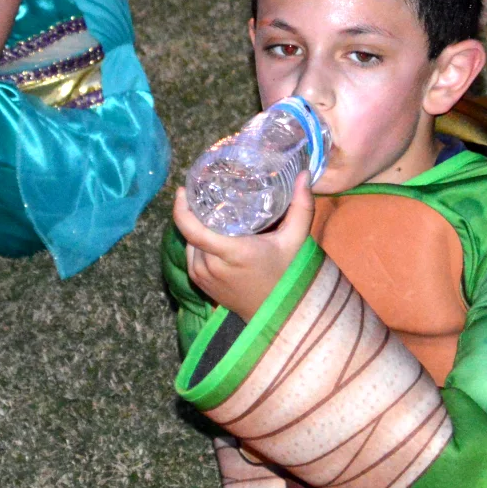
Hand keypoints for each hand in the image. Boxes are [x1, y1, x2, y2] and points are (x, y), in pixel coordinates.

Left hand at [173, 172, 314, 320]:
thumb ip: (301, 206)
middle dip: (195, 213)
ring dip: (197, 229)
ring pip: (190, 243)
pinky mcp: (200, 283)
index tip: (183, 190)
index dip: (182, 209)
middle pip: (191, 231)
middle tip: (204, 194)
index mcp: (232, 252)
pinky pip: (191, 255)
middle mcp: (212, 265)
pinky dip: (197, 243)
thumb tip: (304, 174)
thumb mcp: (295, 240)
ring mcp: (203, 276)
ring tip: (209, 213)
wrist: (277, 313)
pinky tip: (210, 234)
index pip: (193, 230)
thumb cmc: (287, 274)